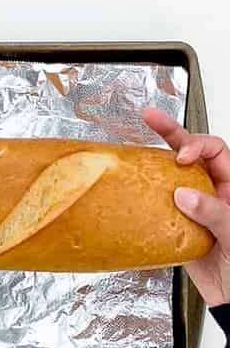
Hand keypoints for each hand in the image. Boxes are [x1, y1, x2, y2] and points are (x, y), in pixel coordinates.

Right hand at [145, 108, 229, 305]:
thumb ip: (214, 212)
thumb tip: (184, 194)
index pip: (217, 152)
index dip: (198, 148)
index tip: (182, 158)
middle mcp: (213, 194)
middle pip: (191, 157)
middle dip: (172, 134)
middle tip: (150, 117)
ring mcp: (193, 210)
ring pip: (171, 180)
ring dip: (154, 164)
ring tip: (135, 145)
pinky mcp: (176, 230)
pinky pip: (157, 210)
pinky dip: (143, 201)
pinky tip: (131, 191)